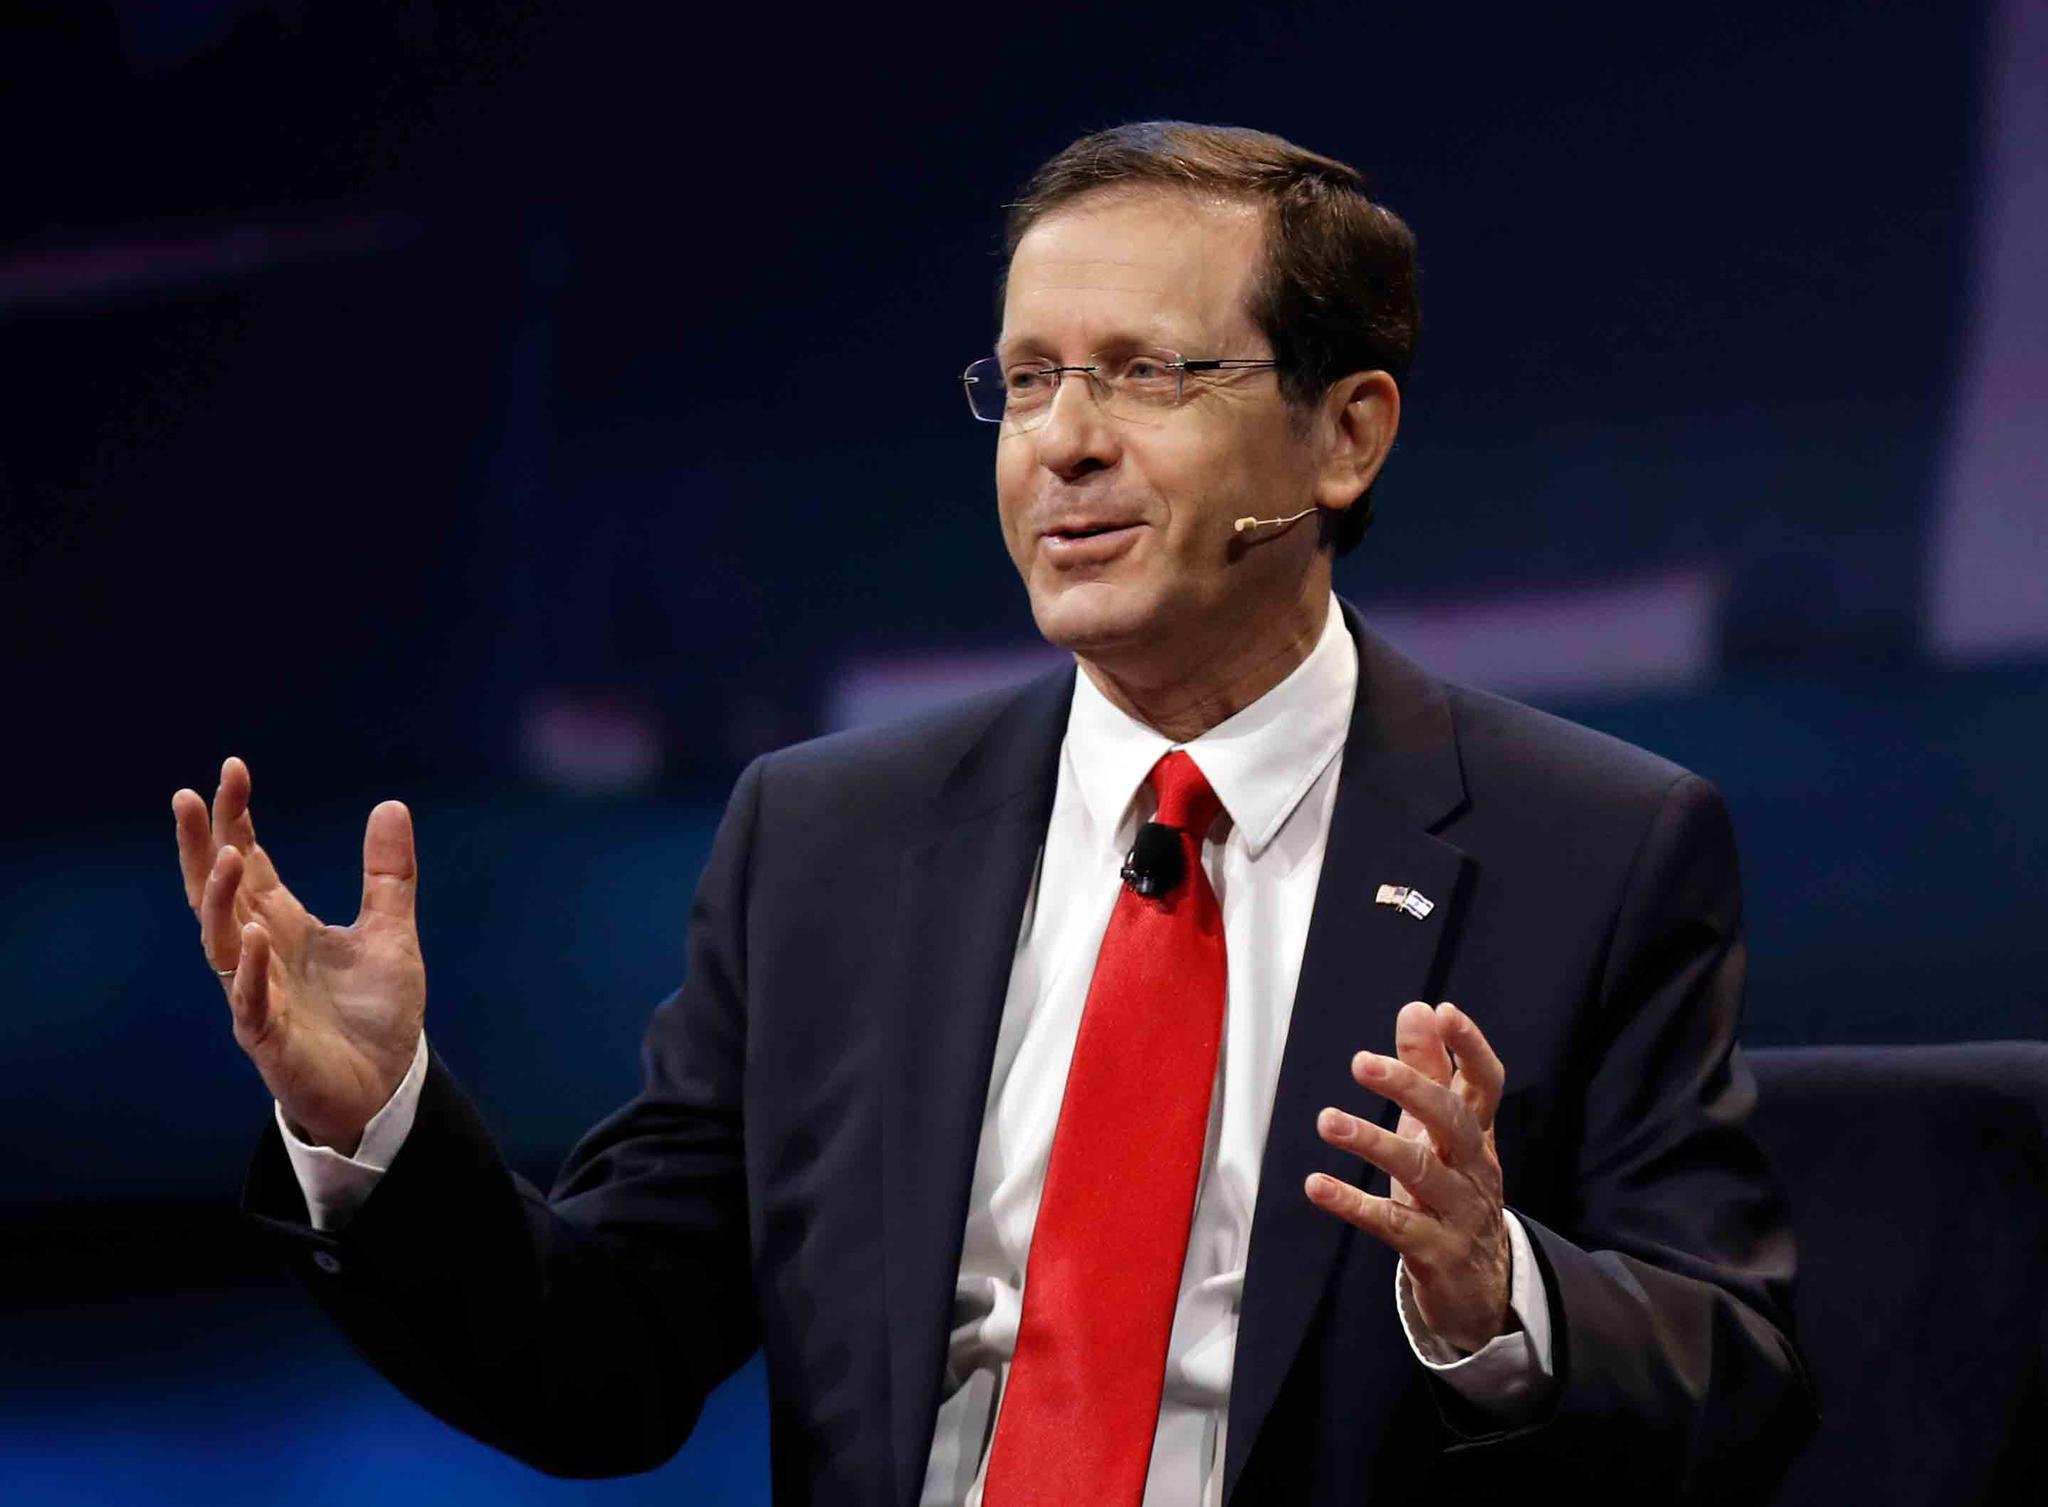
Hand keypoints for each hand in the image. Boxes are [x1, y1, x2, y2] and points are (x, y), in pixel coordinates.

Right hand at [172, 756, 425, 1153]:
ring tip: (229, 857)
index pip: (250, 860)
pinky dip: (250, 969)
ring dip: (222, 900)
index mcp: (284, 923)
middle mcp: (260, 952)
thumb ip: (388, 875)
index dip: (236, 817)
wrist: (384, 1086)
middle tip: (188, 797)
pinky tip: (255, 935)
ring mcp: (258, 994)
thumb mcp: (390, 933)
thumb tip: (391, 804)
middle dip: (201, 846)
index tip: (232, 768)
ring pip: (222, 942)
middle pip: (217, 891)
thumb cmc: (376, 1013)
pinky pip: (249, 1001)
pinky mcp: (268, 1038)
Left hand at [1305, 1000, 1510, 1353]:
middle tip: (1362, 1062)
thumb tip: (1418, 1008)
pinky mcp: (1434, 1253)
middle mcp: (1474, 1169)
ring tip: (1327, 1120)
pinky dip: (1354, 1204)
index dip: (1471, 1048)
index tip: (1445, 1012)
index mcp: (1477, 1134)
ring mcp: (1458, 1213)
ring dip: (1372, 1143)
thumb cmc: (1451, 1192)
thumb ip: (1429, 1070)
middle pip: (1452, 1122)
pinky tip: (1317, 1184)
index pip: (1486, 1084)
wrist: (1483, 1290)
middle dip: (1412, 1088)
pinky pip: (1392, 1225)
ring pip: (1420, 1172)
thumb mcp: (1439, 1134)